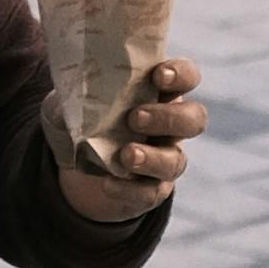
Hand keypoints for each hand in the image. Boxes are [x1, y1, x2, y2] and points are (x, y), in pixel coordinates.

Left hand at [70, 52, 205, 206]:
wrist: (77, 162)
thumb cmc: (84, 114)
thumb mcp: (77, 95)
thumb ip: (79, 87)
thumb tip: (74, 83)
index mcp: (159, 93)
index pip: (187, 77)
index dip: (181, 74)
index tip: (159, 75)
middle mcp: (170, 125)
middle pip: (194, 119)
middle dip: (169, 118)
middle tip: (135, 118)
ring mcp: (164, 159)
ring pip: (176, 161)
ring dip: (152, 158)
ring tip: (126, 155)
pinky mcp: (151, 189)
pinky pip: (150, 193)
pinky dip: (130, 189)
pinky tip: (108, 183)